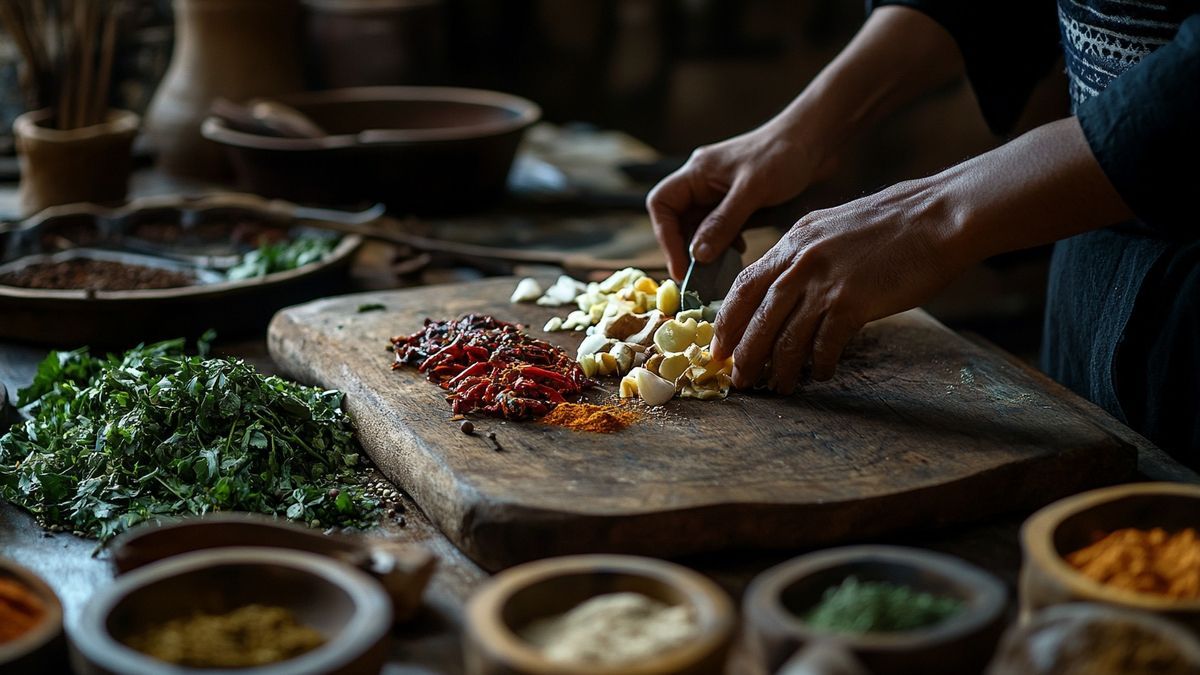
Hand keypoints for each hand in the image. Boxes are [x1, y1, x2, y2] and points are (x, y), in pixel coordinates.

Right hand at [646, 125, 832, 279]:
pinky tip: (738, 251)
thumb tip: (697, 255)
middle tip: (698, 278)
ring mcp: (719, 193)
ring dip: (706, 250)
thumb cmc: (784, 154)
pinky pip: (719, 228)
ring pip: (698, 228)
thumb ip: (724, 222)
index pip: (662, 204)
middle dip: (685, 249)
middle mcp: (702, 183)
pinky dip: (723, 243)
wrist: (816, 140)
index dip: (665, 236)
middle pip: (677, 221)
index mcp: (697, 172)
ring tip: (719, 270)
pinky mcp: (738, 202)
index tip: (681, 266)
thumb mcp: (752, 190)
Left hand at [709, 117, 1135, 393]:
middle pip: (757, 317)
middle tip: (738, 379)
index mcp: (793, 242)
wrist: (938, 216)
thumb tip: (785, 287)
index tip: (720, 345)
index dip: (728, 320)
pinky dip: (819, 365)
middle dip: (744, 354)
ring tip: (778, 388)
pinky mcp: (852, 302)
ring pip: (785, 337)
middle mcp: (801, 261)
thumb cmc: (893, 225)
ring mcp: (824, 282)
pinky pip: (824, 345)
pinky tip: (820, 375)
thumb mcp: (833, 228)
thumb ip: (804, 255)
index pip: (744, 286)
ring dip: (779, 369)